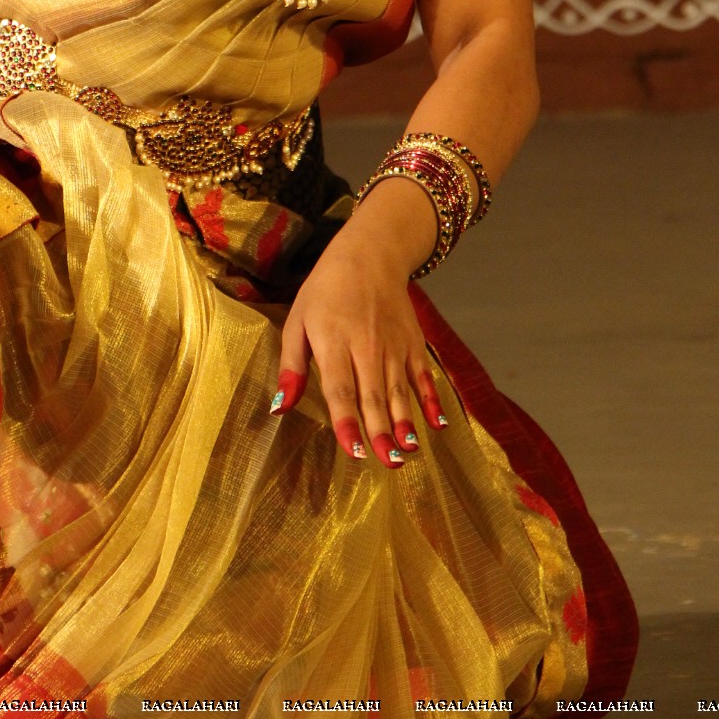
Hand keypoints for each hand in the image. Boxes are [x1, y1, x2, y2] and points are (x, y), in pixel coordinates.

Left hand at [270, 208, 448, 467]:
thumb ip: (291, 365)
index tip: (354, 450)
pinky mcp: (413, 342)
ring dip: (405, 422)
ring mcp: (394, 345)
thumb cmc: (326, 291)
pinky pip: (423, 375)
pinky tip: (438, 422)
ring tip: (409, 451)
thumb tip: (280, 407)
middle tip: (388, 464)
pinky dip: (432, 398)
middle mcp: (366, 346)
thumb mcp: (297, 320)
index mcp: (333, 342)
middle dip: (381, 432)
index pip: (340, 388)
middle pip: (373, 395)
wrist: (370, 254)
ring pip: (399, 389)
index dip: (347, 421)